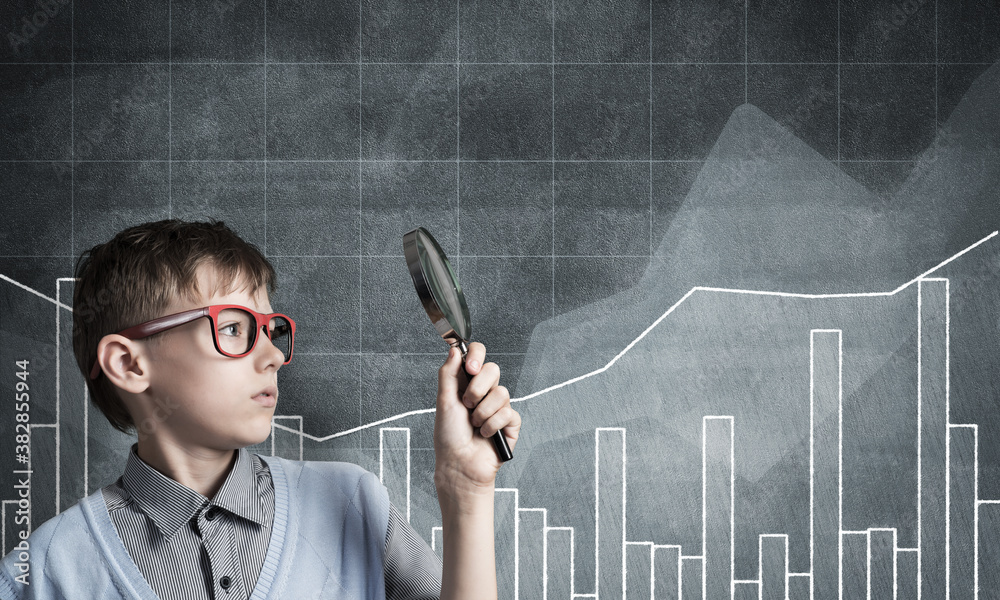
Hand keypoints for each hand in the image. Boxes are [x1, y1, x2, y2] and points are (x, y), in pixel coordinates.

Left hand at [434, 342, 520, 499]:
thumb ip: (448, 373)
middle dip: (478, 388)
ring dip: (483, 412)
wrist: (459, 464)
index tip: (470, 368)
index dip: (477, 355)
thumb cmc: (448, 436)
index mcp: (466, 383)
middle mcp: (484, 392)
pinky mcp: (510, 422)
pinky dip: (492, 425)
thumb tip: (455, 349)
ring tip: (474, 425)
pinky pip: (508, 413)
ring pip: (501, 393)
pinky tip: (485, 434)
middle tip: (467, 404)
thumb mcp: (443, 401)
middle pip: (493, 369)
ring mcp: (498, 406)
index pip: (477, 355)